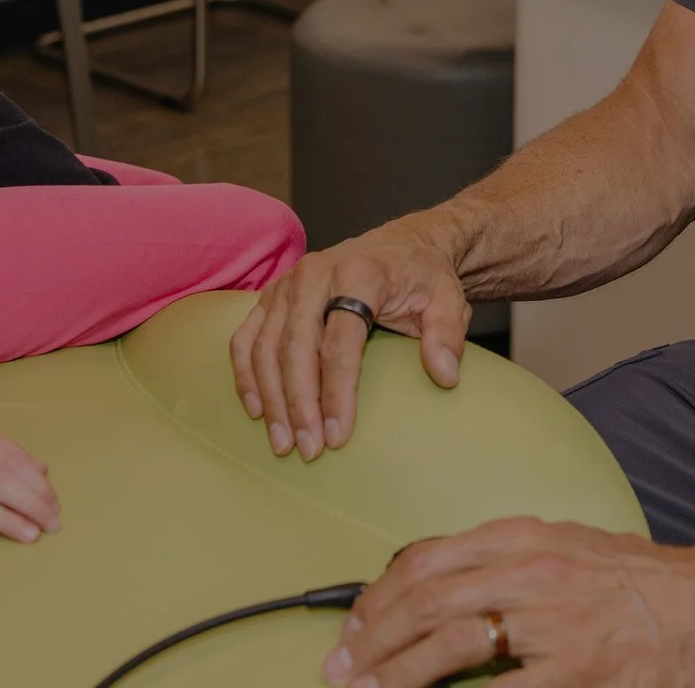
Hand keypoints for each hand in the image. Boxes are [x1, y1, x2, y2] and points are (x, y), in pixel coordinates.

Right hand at [229, 219, 468, 460]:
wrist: (402, 245)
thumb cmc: (421, 277)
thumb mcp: (449, 299)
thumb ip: (447, 334)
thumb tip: (444, 375)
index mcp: (359, 274)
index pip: (340, 341)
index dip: (337, 392)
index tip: (339, 435)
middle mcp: (315, 274)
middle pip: (296, 346)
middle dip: (298, 404)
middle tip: (308, 449)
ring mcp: (287, 284)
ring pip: (265, 346)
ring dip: (271, 398)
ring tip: (282, 442)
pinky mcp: (271, 296)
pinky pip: (246, 338)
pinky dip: (246, 375)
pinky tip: (257, 410)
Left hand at [320, 518, 694, 687]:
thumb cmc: (640, 580)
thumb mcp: (564, 546)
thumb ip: (503, 561)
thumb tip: (437, 586)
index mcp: (521, 537)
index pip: (424, 561)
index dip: (377, 598)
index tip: (354, 630)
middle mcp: (529, 570)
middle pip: (423, 602)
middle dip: (370, 641)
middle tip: (341, 671)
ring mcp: (552, 622)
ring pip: (448, 644)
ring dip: (395, 675)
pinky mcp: (576, 671)